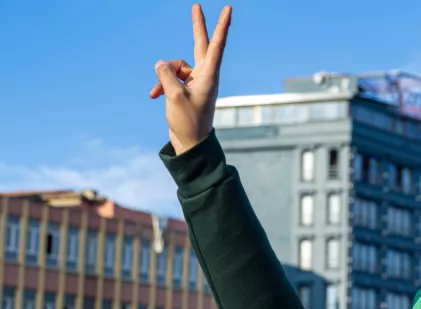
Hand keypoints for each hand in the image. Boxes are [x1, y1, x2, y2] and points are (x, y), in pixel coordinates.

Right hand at [149, 4, 231, 154]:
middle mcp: (204, 75)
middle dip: (197, 26)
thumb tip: (161, 63)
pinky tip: (154, 95)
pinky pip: (169, 78)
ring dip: (163, 76)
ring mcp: (195, 82)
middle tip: (196, 5)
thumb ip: (166, 74)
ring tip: (160, 93)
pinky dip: (161, 84)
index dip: (221, 26)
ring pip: (175, 66)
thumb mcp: (173, 96)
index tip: (228, 9)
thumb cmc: (188, 122)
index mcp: (209, 75)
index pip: (216, 45)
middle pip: (200, 44)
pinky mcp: (185, 89)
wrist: (191, 144)